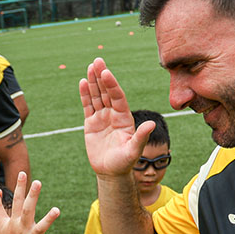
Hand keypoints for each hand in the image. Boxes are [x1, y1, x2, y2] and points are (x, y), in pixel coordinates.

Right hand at [0, 172, 72, 233]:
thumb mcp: (1, 223)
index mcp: (15, 220)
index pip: (17, 201)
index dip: (20, 187)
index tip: (22, 173)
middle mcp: (22, 227)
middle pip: (27, 210)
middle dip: (32, 196)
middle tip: (38, 182)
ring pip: (40, 227)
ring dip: (48, 219)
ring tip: (57, 209)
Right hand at [80, 58, 154, 176]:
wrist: (111, 172)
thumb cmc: (125, 163)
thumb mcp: (134, 151)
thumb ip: (141, 137)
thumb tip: (152, 124)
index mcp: (124, 118)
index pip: (117, 97)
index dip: (112, 85)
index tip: (106, 73)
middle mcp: (114, 114)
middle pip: (106, 92)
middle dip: (102, 77)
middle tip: (98, 61)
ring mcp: (102, 117)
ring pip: (97, 96)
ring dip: (93, 82)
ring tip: (90, 66)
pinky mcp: (91, 123)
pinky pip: (88, 106)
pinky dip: (85, 94)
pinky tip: (82, 82)